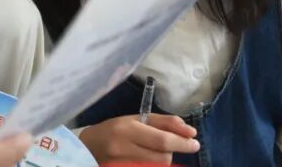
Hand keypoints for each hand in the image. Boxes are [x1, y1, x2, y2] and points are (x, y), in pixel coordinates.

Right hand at [78, 114, 199, 163]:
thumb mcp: (134, 119)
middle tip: (181, 145)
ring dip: (164, 158)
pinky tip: (151, 159)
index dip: (182, 142)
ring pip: (158, 166)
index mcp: (127, 128)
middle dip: (174, 150)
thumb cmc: (113, 130)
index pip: (162, 139)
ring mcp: (123, 164)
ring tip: (157, 151)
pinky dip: (155, 165)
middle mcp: (124, 148)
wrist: (86, 148)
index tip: (195, 140)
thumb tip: (189, 130)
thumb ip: (162, 122)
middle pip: (163, 156)